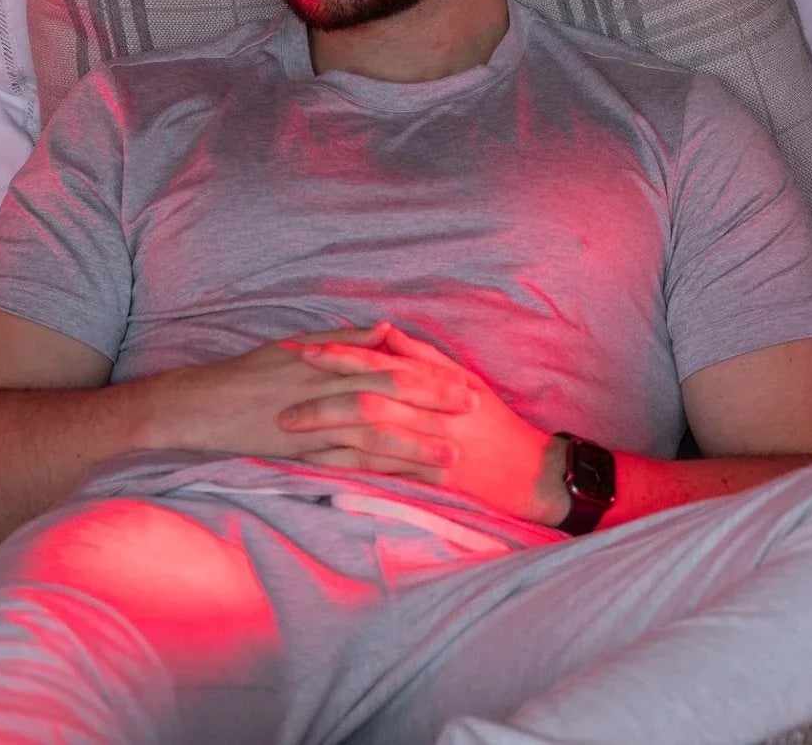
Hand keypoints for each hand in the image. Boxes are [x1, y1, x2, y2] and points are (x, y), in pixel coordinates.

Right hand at [152, 324, 474, 461]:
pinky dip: (376, 474)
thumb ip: (344, 341)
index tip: (463, 383)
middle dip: (432, 406)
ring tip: (451, 457)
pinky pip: (344, 465)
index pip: (386, 367)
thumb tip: (386, 329)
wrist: (198, 406)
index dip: (428, 376)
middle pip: (388, 397)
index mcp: (324, 363)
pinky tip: (403, 484)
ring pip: (372, 436)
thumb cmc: (246, 375)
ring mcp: (311, 426)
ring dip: (414, 447)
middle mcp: (321, 391)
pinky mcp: (299, 455)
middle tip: (472, 413)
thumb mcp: (293, 347)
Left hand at [283, 322, 562, 525]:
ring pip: (367, 438)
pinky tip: (313, 462)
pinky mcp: (426, 482)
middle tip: (281, 396)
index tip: (305, 350)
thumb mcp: (464, 379)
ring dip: (325, 432)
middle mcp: (431, 415)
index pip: (381, 364)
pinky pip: (378, 473)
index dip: (342, 356)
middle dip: (321, 396)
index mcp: (437, 384)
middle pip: (367, 400)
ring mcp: (428, 450)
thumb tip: (383, 330)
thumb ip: (422, 355)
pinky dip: (344, 467)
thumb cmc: (493, 422)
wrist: (530, 474)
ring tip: (286, 427)